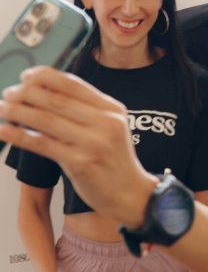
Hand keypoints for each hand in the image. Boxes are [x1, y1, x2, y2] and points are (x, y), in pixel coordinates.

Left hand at [0, 67, 155, 226]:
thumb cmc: (114, 161)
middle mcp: (105, 122)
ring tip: (2, 108)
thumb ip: (86, 111)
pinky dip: (20, 136)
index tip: (25, 75)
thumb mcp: (110, 128)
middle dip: (27, 93)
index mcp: (111, 109)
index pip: (73, 84)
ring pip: (46, 120)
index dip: (45, 76)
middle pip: (57, 100)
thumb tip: (45, 93)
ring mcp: (93, 143)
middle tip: (8, 93)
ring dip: (18, 112)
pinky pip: (42, 145)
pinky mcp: (80, 163)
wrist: (131, 195)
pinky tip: (5, 131)